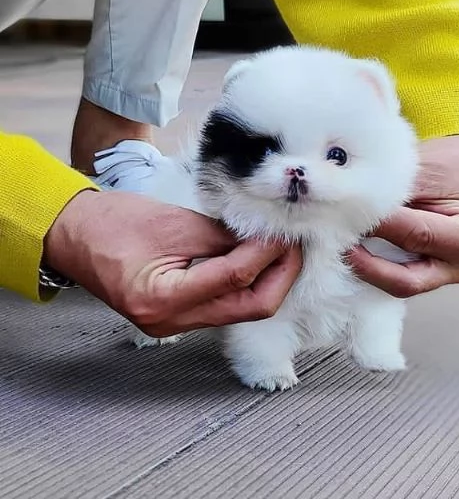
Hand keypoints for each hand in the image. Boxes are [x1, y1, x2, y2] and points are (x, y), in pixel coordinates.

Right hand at [44, 190, 301, 335]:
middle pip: (251, 308)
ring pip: (242, 310)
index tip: (285, 231)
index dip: (267, 253)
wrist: (75, 236)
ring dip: (269, 280)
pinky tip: (257, 260)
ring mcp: (176, 324)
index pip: (236, 279)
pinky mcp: (179, 316)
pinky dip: (247, 284)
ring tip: (282, 249)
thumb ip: (224, 236)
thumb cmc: (114, 223)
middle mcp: (172, 321)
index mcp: (163, 298)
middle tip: (294, 245)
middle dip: (282, 276)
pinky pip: (226, 305)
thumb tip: (265, 239)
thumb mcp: (174, 223)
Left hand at [349, 136, 458, 296]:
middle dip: (367, 265)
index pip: (415, 235)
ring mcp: (448, 276)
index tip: (344, 214)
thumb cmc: (455, 164)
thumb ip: (393, 192)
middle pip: (406, 279)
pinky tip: (353, 252)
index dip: (376, 226)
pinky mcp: (432, 275)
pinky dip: (375, 266)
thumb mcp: (428, 169)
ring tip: (340, 247)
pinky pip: (398, 276)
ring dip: (367, 268)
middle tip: (337, 245)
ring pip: (399, 283)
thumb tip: (349, 205)